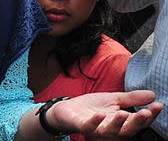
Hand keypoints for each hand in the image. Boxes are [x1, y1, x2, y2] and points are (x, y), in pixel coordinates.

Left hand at [48, 90, 163, 137]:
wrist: (67, 110)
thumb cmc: (91, 106)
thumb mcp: (113, 99)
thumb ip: (132, 99)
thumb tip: (153, 94)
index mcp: (120, 120)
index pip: (138, 120)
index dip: (150, 114)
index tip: (159, 105)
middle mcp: (111, 127)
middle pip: (128, 128)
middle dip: (138, 121)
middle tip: (147, 112)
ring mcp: (96, 127)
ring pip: (111, 130)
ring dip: (119, 123)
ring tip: (125, 113)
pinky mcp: (82, 125)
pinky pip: (90, 126)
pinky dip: (95, 121)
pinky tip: (101, 114)